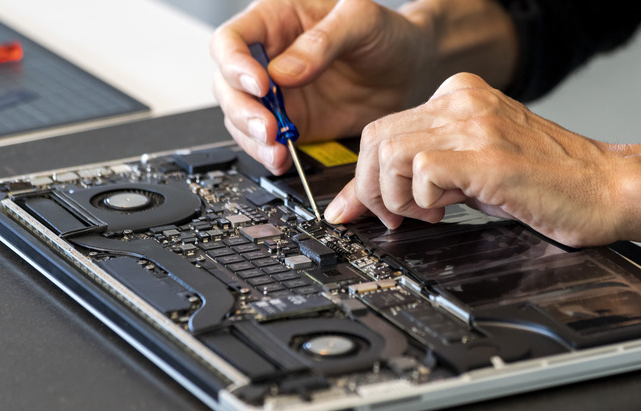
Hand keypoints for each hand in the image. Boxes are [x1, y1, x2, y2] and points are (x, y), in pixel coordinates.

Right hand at [210, 0, 435, 174]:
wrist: (412, 70)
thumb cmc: (387, 34)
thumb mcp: (361, 21)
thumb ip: (323, 41)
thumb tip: (285, 72)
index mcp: (276, 21)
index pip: (231, 40)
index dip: (235, 64)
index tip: (261, 85)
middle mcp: (269, 59)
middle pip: (227, 84)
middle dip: (242, 110)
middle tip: (267, 127)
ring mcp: (279, 94)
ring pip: (240, 118)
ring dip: (252, 138)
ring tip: (277, 149)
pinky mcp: (293, 123)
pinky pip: (266, 142)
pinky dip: (269, 153)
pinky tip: (283, 158)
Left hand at [325, 72, 632, 247]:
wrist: (608, 188)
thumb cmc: (547, 183)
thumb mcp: (473, 169)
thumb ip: (423, 173)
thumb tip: (370, 201)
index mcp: (459, 97)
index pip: (382, 128)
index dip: (364, 175)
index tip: (360, 208)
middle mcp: (463, 102)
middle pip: (375, 138)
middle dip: (371, 189)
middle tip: (396, 216)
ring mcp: (476, 125)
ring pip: (390, 151)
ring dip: (395, 195)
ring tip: (426, 213)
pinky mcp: (489, 155)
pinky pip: (423, 169)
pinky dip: (423, 199)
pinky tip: (448, 209)